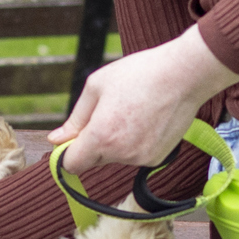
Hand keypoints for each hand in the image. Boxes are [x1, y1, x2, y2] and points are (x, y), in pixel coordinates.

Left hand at [57, 27, 238, 197]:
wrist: (183, 75)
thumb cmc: (138, 74)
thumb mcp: (96, 87)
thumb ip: (75, 119)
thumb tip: (55, 139)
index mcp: (100, 136)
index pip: (72, 164)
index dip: (68, 152)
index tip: (72, 139)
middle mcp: (120, 154)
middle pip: (94, 160)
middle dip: (94, 143)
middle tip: (108, 113)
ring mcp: (141, 158)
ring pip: (116, 157)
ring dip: (116, 142)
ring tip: (132, 111)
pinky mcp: (157, 158)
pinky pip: (136, 156)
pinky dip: (136, 143)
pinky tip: (146, 119)